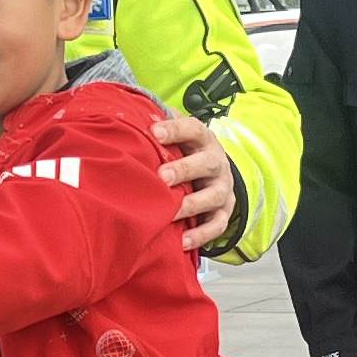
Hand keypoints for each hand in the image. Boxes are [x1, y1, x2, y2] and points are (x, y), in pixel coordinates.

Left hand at [148, 110, 237, 252]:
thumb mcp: (178, 137)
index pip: (193, 129)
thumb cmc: (186, 153)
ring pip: (213, 196)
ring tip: (171, 212)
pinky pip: (217, 225)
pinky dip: (202, 235)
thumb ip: (159, 128)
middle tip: (162, 177)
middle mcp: (216, 163)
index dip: (175, 130)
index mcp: (203, 140)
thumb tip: (132, 115)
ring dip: (192, 204)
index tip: (153, 132)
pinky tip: (183, 241)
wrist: (216, 173)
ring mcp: (222, 189)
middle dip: (185, 169)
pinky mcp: (224, 212)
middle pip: (206, 163)